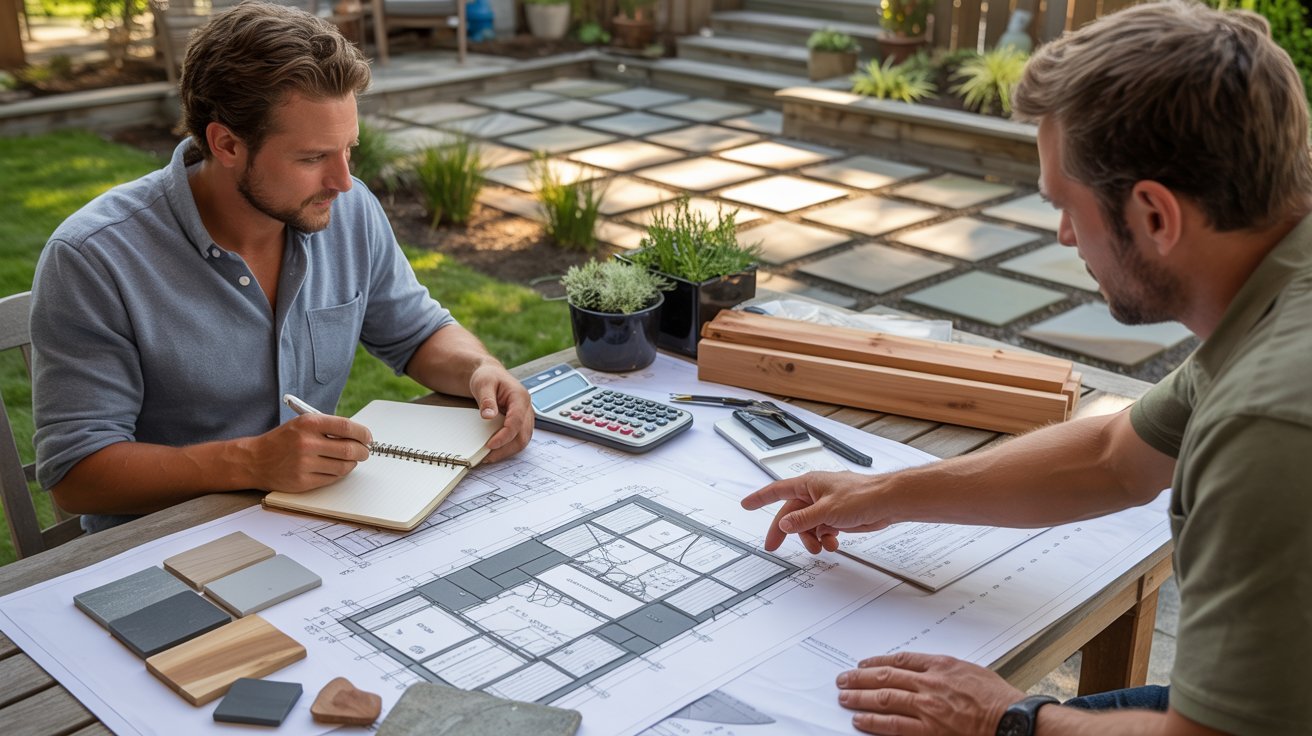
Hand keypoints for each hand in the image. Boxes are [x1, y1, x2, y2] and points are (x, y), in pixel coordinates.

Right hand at [243, 414, 371, 491]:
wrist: (255, 460)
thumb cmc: (283, 440)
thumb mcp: (302, 424)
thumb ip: (329, 427)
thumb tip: (358, 435)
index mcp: (308, 423)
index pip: (346, 427)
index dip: (363, 433)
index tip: (368, 437)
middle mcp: (306, 443)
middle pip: (349, 449)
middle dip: (363, 451)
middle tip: (365, 452)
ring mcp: (304, 464)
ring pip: (344, 466)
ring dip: (352, 464)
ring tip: (350, 460)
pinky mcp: (303, 481)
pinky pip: (332, 479)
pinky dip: (339, 474)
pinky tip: (335, 468)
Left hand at [467, 361, 532, 462]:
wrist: (491, 375)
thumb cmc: (488, 377)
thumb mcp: (483, 384)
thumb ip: (487, 400)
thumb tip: (488, 416)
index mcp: (520, 397)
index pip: (516, 421)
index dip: (504, 436)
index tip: (490, 445)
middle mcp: (526, 408)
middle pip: (523, 435)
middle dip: (506, 448)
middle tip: (487, 456)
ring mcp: (525, 417)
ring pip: (523, 440)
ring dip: (507, 451)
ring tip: (489, 456)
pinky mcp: (520, 423)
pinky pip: (518, 439)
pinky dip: (507, 447)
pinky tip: (494, 451)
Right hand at [740, 471, 896, 552]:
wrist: (888, 503)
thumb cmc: (862, 496)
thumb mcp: (826, 510)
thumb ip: (803, 519)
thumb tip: (784, 524)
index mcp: (808, 484)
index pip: (777, 490)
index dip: (760, 498)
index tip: (746, 504)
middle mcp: (815, 494)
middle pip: (792, 514)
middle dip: (786, 531)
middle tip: (774, 546)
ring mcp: (826, 506)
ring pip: (808, 526)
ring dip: (811, 538)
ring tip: (820, 547)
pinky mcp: (838, 517)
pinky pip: (822, 530)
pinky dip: (825, 539)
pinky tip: (833, 544)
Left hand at [837, 652, 1024, 735]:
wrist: (1011, 720)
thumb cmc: (997, 698)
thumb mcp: (970, 670)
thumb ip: (944, 669)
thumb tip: (924, 670)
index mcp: (940, 665)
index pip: (900, 659)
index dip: (877, 661)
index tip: (863, 664)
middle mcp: (929, 683)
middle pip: (885, 677)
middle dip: (860, 678)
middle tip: (843, 679)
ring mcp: (927, 707)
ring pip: (884, 698)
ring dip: (860, 698)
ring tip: (844, 697)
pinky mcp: (929, 729)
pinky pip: (893, 724)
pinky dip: (873, 721)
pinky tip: (860, 719)